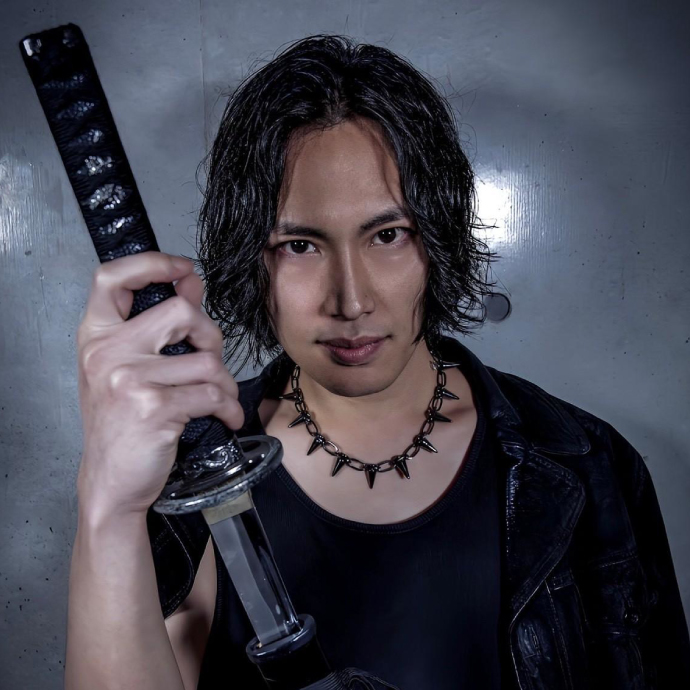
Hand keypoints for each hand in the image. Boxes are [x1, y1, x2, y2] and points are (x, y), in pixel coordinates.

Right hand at [75, 251, 243, 519]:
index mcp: (96, 337)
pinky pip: (213, 394)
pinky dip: (229, 407)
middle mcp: (107, 352)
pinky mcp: (155, 407)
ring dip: (224, 383)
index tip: (183, 269)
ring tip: (218, 399)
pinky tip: (225, 417)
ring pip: (207, 360)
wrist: (110, 481)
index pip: (112, 278)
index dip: (152, 263)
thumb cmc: (121, 423)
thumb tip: (191, 283)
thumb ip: (156, 325)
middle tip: (211, 360)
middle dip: (211, 335)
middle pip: (181, 312)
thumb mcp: (126, 368)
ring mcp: (129, 379)